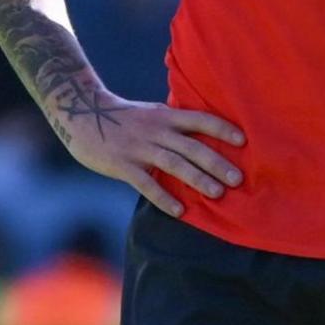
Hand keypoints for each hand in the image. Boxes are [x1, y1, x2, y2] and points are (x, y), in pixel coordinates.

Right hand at [57, 92, 245, 217]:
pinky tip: (179, 210)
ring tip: (218, 193)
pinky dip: (164, 197)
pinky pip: (146, 183)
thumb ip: (173, 123)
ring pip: (174, 164)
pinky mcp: (123, 165)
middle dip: (216, 162)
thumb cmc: (123, 118)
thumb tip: (202, 135)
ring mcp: (139, 148)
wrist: (82, 114)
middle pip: (192, 146)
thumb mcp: (151, 114)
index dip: (221, 129)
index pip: (200, 119)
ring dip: (197, 179)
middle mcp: (156, 130)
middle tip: (238, 179)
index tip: (243, 141)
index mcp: (165, 116)